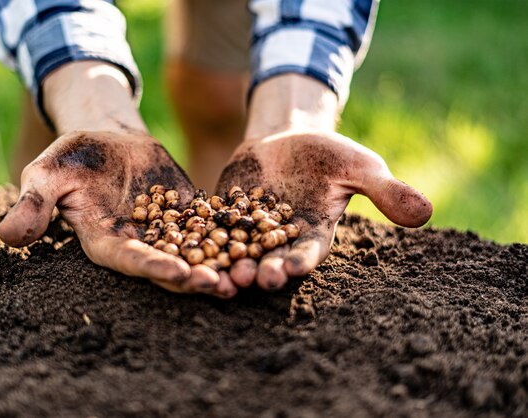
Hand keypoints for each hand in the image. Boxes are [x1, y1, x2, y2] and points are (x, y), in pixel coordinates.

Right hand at [0, 130, 236, 297]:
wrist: (108, 136)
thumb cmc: (73, 154)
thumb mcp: (48, 172)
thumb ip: (34, 203)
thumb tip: (8, 237)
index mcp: (105, 240)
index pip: (130, 260)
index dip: (153, 268)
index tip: (180, 275)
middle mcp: (139, 242)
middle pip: (169, 265)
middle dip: (195, 277)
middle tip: (224, 287)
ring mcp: (166, 230)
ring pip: (196, 251)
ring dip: (220, 264)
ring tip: (247, 275)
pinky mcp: (187, 213)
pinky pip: (212, 225)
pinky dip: (232, 234)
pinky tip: (258, 239)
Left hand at [216, 130, 431, 289]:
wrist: (289, 137)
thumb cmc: (330, 153)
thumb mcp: (361, 167)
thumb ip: (386, 192)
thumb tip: (427, 213)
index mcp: (313, 234)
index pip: (306, 253)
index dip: (298, 262)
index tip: (288, 270)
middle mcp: (279, 239)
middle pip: (269, 259)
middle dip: (260, 271)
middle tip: (248, 280)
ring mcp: (249, 229)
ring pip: (237, 250)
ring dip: (227, 263)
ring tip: (216, 274)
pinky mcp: (224, 213)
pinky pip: (210, 225)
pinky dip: (201, 234)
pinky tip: (186, 241)